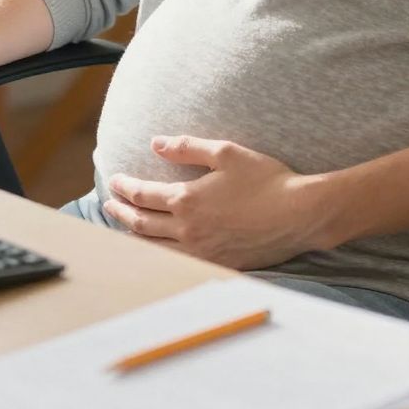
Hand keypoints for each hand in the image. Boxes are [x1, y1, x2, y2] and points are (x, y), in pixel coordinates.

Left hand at [103, 136, 327, 269]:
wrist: (299, 215)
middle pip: (141, 224)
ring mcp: (201, 252)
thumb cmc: (266, 180)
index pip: (143, 195)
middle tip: (109, 204)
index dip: (124, 187)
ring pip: (155, 247)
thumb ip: (187, 148)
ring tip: (127, 226)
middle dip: (121, 212)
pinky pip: (177, 262)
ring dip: (135, 235)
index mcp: (187, 201)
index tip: (115, 180)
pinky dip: (159, 254)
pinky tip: (159, 248)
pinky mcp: (217, 264)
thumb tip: (156, 144)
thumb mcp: (226, 153)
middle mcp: (188, 230)